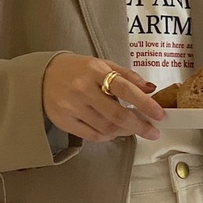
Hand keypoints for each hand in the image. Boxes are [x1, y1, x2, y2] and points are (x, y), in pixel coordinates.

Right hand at [43, 54, 165, 143]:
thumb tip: (150, 89)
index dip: (145, 103)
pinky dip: (108, 136)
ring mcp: (72, 107)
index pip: (124, 88)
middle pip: (116, 115)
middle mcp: (82, 89)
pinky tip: (114, 131)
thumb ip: (127, 76)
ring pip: (106, 128)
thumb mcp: (102, 65)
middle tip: (153, 132)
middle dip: (139, 126)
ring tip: (133, 128)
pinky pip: (93, 136)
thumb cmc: (77, 70)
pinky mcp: (65, 122)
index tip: (159, 115)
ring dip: (125, 132)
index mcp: (94, 71)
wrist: (42, 77)